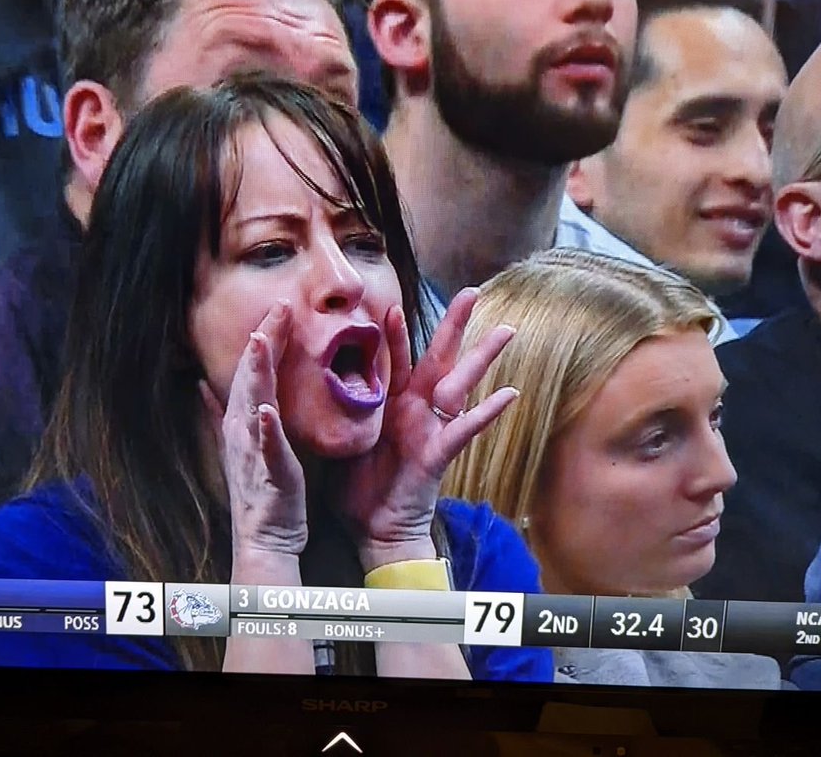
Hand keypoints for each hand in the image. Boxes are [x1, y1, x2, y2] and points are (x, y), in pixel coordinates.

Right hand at [201, 301, 307, 557]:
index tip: (279, 307)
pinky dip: (265, 429)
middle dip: (262, 341)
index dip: (263, 338)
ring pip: (252, 404)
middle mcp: (242, 429)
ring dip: (255, 374)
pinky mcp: (269, 472)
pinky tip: (268, 411)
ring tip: (261, 343)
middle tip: (277, 307)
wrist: (264, 534)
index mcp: (240, 420)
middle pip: (249, 377)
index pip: (251, 370)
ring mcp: (252, 449)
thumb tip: (201, 385)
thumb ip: (219, 413)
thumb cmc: (260, 487)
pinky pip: (266, 448)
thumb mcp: (240, 441)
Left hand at [336, 289, 517, 569]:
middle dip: (454, 324)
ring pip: (460, 383)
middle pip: (438, 357)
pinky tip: (509, 394)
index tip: (392, 301)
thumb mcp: (343, 438)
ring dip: (482, 357)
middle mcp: (416, 410)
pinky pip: (464, 429)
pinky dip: (486, 412)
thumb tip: (311, 383)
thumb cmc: (357, 486)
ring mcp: (431, 428)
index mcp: (392, 404)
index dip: (395, 330)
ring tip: (506, 330)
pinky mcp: (438, 453)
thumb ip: (340, 409)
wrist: (373, 530)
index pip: (394, 358)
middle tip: (472, 291)